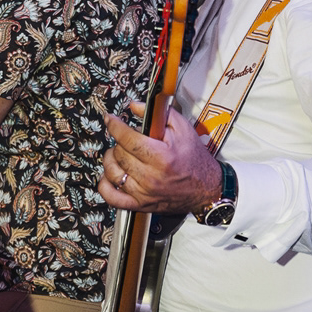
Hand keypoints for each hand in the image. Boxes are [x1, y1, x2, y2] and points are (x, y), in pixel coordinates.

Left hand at [99, 102, 220, 214]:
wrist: (206, 188)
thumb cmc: (194, 159)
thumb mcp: (182, 129)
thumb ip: (158, 113)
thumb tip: (134, 106)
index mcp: (162, 157)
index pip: (127, 138)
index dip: (115, 126)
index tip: (111, 119)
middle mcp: (151, 177)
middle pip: (119, 154)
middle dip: (119, 143)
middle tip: (127, 140)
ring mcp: (144, 193)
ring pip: (112, 173)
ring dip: (112, 160)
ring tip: (120, 155)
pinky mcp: (140, 205)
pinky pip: (112, 197)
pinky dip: (105, 185)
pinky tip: (110, 175)